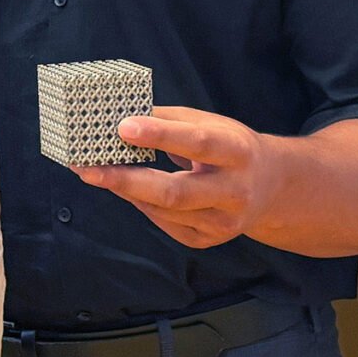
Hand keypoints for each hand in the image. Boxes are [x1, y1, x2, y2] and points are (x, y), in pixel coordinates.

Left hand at [70, 107, 262, 248]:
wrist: (271, 187)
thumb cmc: (230, 147)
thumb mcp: (211, 124)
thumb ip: (169, 121)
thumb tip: (119, 116)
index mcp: (238, 153)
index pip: (197, 143)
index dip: (159, 135)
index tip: (122, 126)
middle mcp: (235, 192)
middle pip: (175, 192)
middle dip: (126, 180)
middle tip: (86, 169)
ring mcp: (223, 223)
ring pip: (164, 210)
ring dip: (126, 191)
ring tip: (95, 173)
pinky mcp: (207, 240)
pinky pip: (164, 223)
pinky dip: (142, 204)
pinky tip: (128, 189)